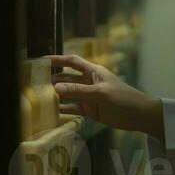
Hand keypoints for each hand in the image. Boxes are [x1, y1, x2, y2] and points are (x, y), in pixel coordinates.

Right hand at [49, 54, 163, 136]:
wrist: (139, 115)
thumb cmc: (122, 98)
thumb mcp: (100, 93)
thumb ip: (78, 91)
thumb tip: (56, 88)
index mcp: (93, 71)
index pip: (72, 62)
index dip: (58, 59)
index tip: (42, 60)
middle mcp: (88, 82)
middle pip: (67, 78)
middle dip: (53, 79)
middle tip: (35, 83)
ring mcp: (88, 96)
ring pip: (69, 94)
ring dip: (57, 95)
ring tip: (40, 98)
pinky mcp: (90, 110)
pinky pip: (73, 108)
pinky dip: (64, 109)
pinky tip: (52, 111)